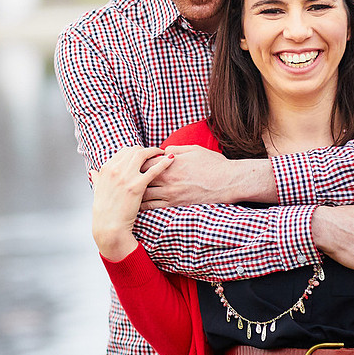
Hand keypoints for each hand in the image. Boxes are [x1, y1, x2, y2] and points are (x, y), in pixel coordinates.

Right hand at [91, 146, 173, 260]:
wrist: (109, 225)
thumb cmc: (104, 210)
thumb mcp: (97, 190)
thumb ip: (97, 178)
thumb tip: (93, 172)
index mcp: (106, 168)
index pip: (123, 151)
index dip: (135, 151)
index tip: (142, 153)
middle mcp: (116, 169)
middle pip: (134, 150)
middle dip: (146, 149)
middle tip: (154, 152)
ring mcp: (126, 176)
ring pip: (143, 155)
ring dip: (154, 151)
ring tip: (162, 153)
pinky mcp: (137, 186)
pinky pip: (154, 170)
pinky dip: (164, 163)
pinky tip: (171, 159)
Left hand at [139, 144, 275, 208]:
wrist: (227, 182)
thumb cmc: (213, 163)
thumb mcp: (193, 150)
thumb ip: (176, 148)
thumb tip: (164, 150)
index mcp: (170, 163)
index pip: (145, 162)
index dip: (138, 162)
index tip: (134, 163)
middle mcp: (167, 179)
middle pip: (140, 178)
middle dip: (132, 178)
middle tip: (126, 179)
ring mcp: (170, 193)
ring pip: (144, 194)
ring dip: (134, 192)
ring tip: (127, 192)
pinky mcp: (175, 203)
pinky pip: (153, 206)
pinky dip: (143, 205)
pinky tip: (137, 205)